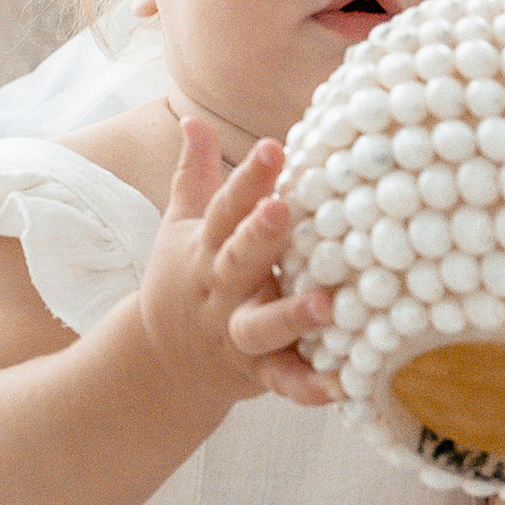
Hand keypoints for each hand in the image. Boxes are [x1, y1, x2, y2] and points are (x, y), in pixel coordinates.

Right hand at [139, 121, 337, 409]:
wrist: (161, 364)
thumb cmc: (186, 280)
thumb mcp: (182, 228)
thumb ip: (193, 175)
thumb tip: (195, 118)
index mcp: (205, 249)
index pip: (225, 208)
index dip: (248, 178)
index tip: (274, 147)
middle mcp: (219, 290)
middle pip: (238, 260)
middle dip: (259, 236)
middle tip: (283, 210)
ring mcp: (235, 334)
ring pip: (260, 327)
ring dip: (290, 317)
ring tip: (325, 303)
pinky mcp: (256, 374)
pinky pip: (284, 382)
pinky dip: (310, 386)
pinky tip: (343, 383)